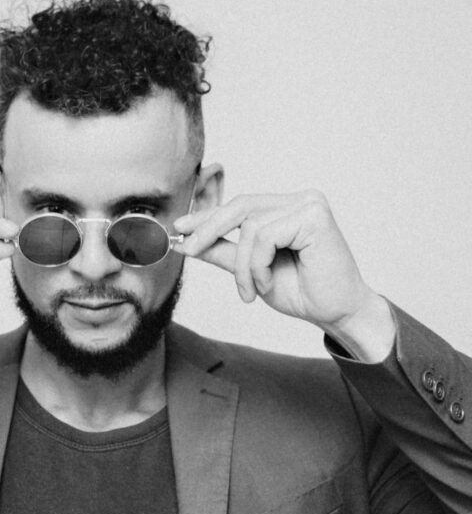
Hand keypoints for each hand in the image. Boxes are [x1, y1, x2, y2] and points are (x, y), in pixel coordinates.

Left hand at [173, 190, 395, 360]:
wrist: (336, 313)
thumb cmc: (302, 292)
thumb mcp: (251, 271)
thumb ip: (223, 253)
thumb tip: (185, 242)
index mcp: (286, 208)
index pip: (238, 207)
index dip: (206, 217)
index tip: (178, 228)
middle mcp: (299, 200)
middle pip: (239, 207)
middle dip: (208, 230)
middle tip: (187, 250)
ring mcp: (308, 205)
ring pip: (249, 226)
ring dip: (243, 266)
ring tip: (252, 290)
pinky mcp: (314, 216)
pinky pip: (265, 236)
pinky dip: (258, 266)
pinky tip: (267, 283)